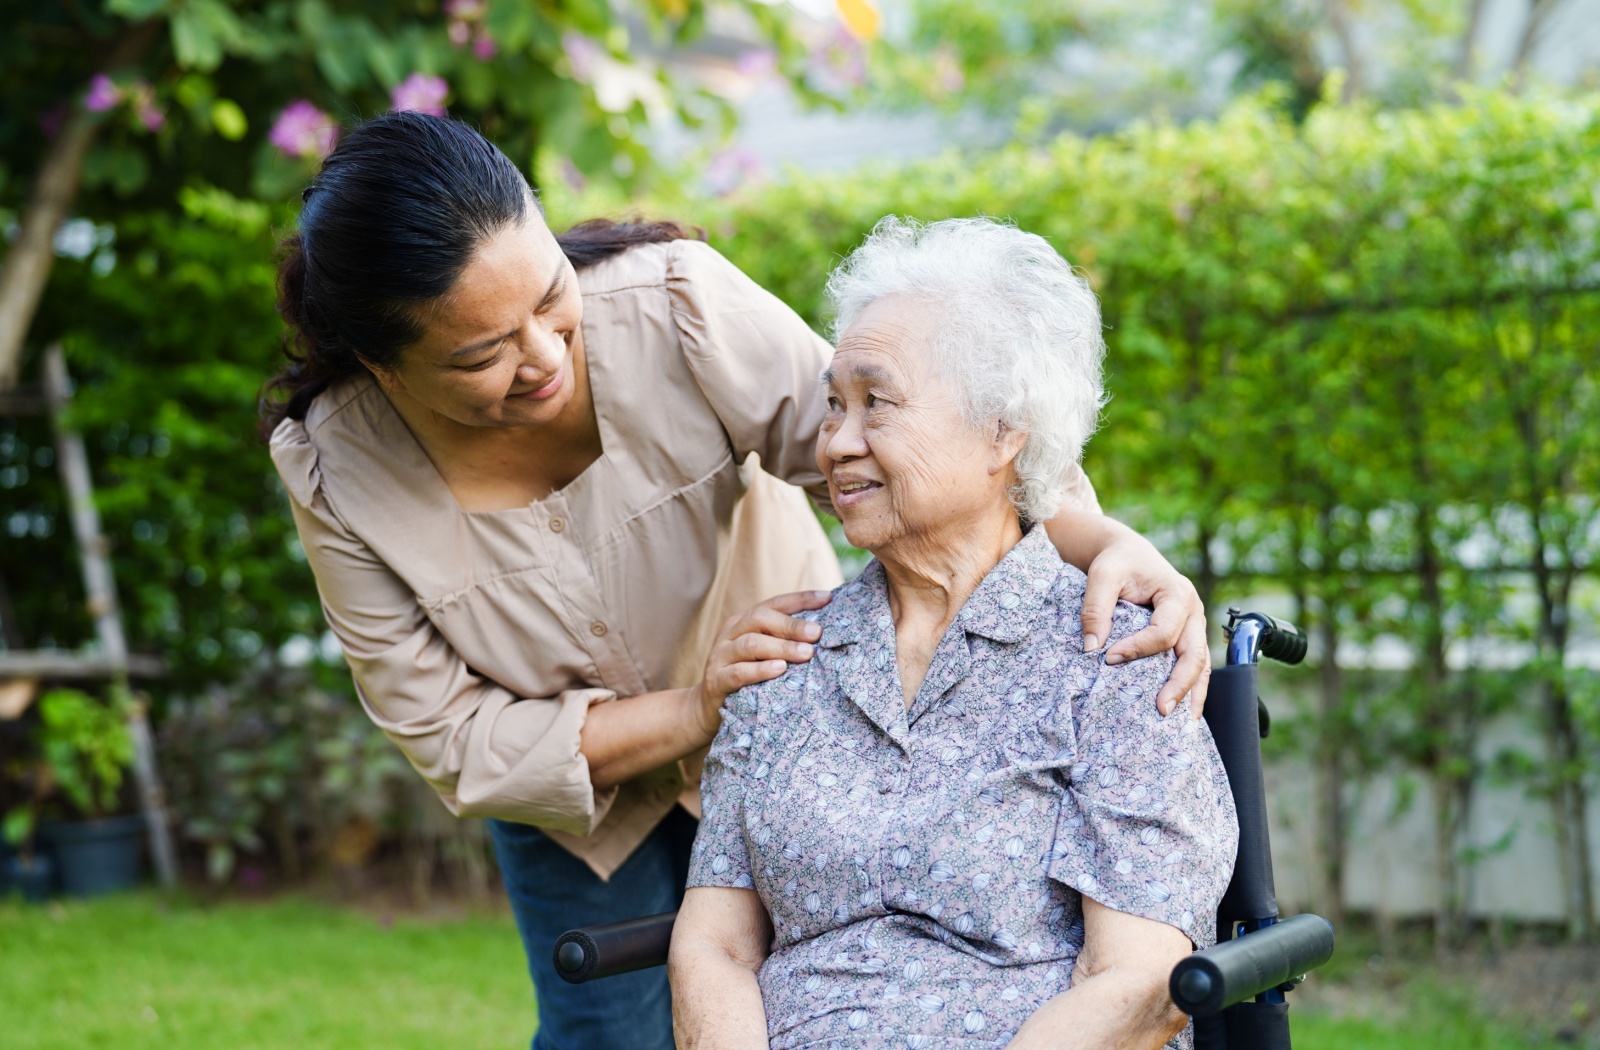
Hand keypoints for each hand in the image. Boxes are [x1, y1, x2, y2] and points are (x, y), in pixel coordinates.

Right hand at [688, 590, 829, 738]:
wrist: (706, 707)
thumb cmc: (746, 677)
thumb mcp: (762, 654)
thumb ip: (783, 641)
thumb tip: (823, 633)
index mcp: (744, 622)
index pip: (774, 603)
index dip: (801, 599)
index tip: (828, 598)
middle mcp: (730, 633)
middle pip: (760, 618)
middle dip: (791, 625)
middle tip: (817, 633)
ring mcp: (720, 656)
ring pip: (751, 644)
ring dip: (781, 648)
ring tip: (806, 653)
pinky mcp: (716, 680)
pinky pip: (739, 672)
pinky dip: (761, 670)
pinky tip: (780, 669)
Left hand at [1079, 537, 1210, 718]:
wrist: (1129, 554)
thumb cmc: (1117, 563)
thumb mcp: (1102, 575)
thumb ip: (1096, 608)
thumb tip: (1092, 649)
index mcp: (1177, 593)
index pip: (1163, 632)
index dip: (1138, 649)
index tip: (1109, 659)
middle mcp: (1193, 611)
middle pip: (1194, 654)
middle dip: (1179, 684)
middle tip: (1161, 710)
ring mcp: (1195, 626)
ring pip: (1201, 665)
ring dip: (1191, 694)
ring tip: (1179, 723)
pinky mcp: (1188, 637)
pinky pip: (1196, 666)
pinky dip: (1191, 690)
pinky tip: (1184, 714)